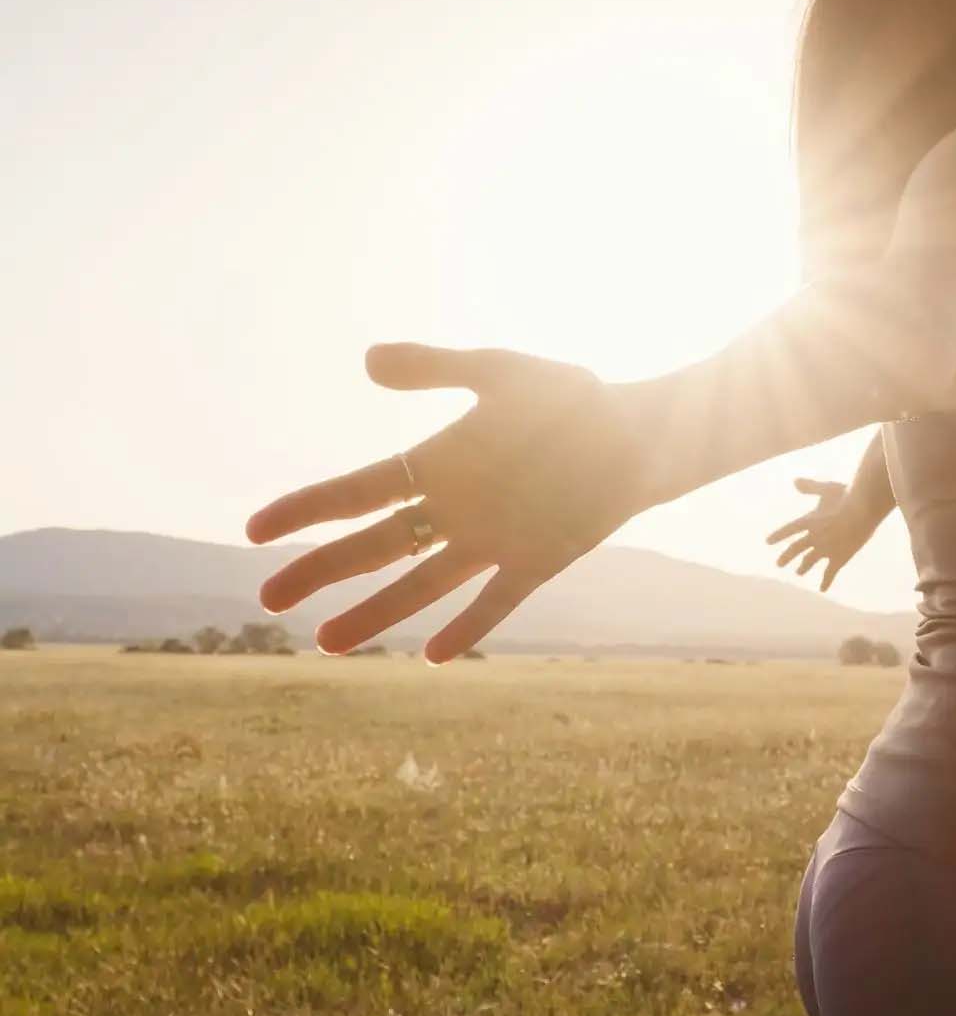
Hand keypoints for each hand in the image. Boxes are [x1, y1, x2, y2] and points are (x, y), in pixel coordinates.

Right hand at [246, 343, 646, 662]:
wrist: (640, 432)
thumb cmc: (572, 398)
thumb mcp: (501, 373)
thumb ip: (436, 367)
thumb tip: (367, 359)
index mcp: (438, 464)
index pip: (357, 492)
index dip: (306, 510)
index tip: (254, 530)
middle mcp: (455, 509)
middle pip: (374, 546)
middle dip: (320, 572)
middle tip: (268, 599)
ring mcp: (492, 540)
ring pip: (421, 585)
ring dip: (376, 613)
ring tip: (327, 644)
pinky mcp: (536, 563)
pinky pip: (495, 602)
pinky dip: (467, 628)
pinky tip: (430, 656)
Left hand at [764, 478, 884, 592]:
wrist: (863, 509)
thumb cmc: (846, 495)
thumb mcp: (826, 489)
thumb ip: (810, 487)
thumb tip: (795, 481)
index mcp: (808, 520)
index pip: (788, 530)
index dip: (778, 536)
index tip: (768, 542)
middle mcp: (813, 537)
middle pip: (795, 549)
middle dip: (786, 557)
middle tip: (779, 564)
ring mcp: (825, 549)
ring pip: (809, 561)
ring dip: (803, 567)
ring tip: (798, 573)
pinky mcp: (839, 557)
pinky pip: (829, 573)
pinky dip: (825, 581)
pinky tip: (822, 589)